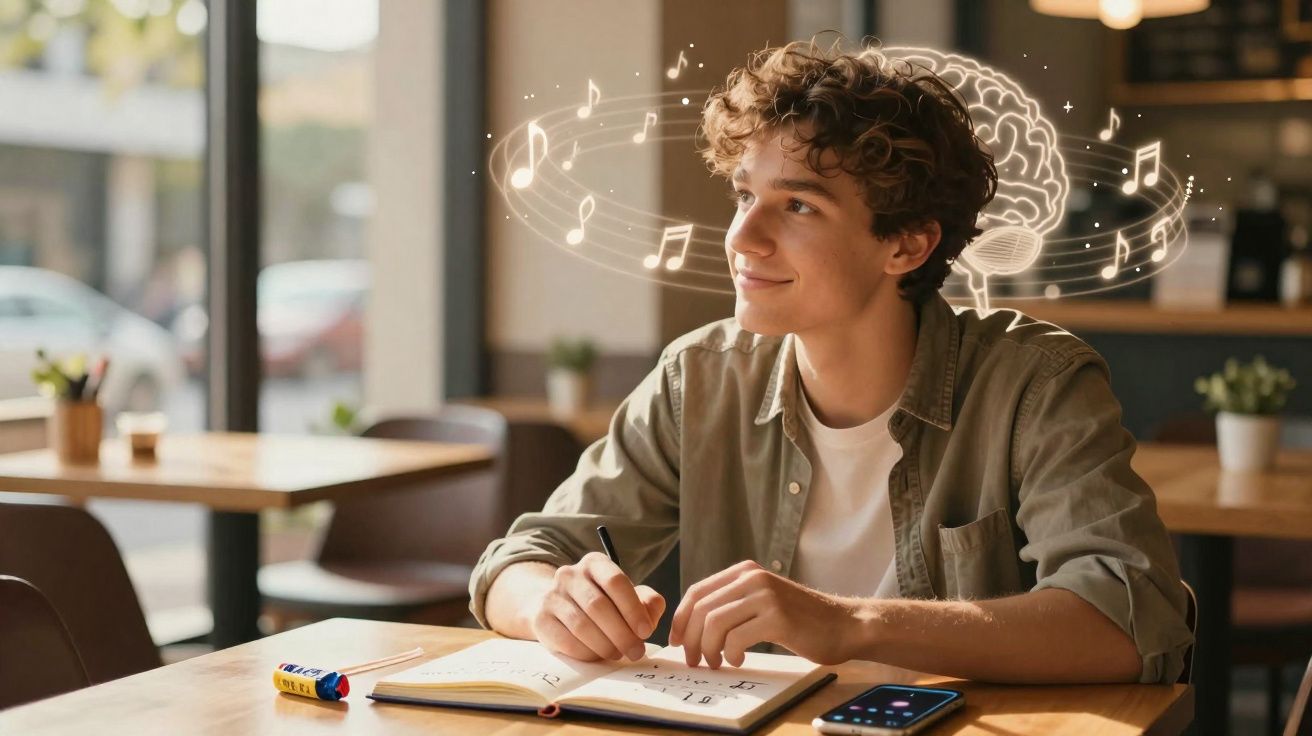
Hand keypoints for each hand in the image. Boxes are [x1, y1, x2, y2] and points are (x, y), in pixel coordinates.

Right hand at [530, 552, 665, 661]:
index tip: (646, 631)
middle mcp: (570, 574)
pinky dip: (587, 653)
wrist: (557, 610)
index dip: (633, 609)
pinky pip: (567, 641)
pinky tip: (597, 656)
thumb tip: (653, 610)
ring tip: (618, 654)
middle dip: (622, 634)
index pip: (615, 581)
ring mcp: (552, 595)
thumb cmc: (602, 604)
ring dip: (605, 645)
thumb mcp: (627, 598)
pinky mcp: (541, 619)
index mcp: (595, 563)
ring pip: (582, 625)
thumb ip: (647, 602)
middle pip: (598, 606)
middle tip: (636, 652)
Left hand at [669, 560, 859, 667]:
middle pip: (701, 609)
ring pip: (714, 623)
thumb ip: (733, 604)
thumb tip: (692, 626)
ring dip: (708, 649)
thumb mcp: (762, 600)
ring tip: (717, 662)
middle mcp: (753, 578)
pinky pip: (736, 638)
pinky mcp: (777, 617)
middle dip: (690, 639)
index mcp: (745, 571)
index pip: (697, 592)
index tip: (676, 642)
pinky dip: (731, 654)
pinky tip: (739, 659)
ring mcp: (765, 595)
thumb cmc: (801, 620)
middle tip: (694, 660)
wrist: (843, 625)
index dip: (680, 619)